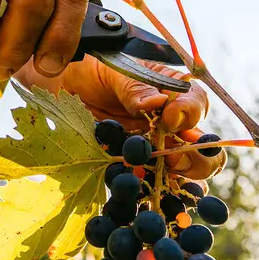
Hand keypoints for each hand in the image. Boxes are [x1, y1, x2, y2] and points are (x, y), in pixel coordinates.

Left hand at [16, 55, 225, 181]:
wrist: (55, 82)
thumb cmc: (88, 67)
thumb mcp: (111, 70)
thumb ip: (134, 87)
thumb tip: (158, 104)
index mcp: (169, 91)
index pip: (196, 103)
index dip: (191, 112)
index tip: (171, 116)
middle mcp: (167, 123)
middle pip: (202, 146)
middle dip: (198, 156)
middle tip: (174, 157)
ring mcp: (150, 148)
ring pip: (182, 172)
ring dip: (178, 179)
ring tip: (158, 174)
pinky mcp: (128, 167)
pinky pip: (146, 185)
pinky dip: (145, 192)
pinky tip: (134, 189)